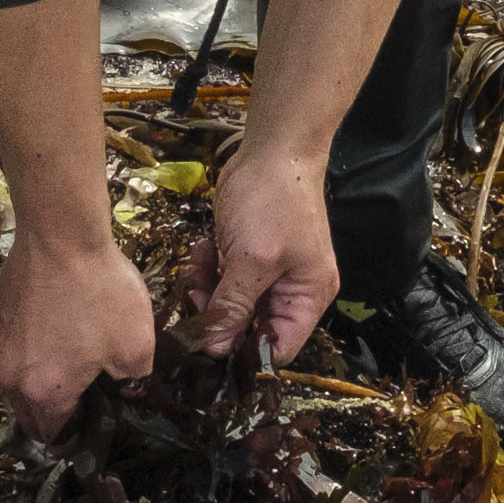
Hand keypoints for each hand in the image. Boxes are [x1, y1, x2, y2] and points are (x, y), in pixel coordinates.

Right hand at [0, 225, 157, 434]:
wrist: (60, 235)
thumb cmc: (100, 292)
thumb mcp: (137, 345)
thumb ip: (134, 382)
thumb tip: (126, 391)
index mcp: (44, 392)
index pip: (51, 435)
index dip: (72, 438)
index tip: (88, 429)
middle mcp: (10, 376)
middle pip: (28, 412)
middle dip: (52, 415)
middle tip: (80, 400)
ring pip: (16, 379)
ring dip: (38, 380)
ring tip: (66, 362)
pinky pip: (10, 348)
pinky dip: (28, 349)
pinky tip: (51, 328)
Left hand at [191, 143, 343, 365]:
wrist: (272, 149)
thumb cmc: (273, 202)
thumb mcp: (252, 259)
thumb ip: (233, 307)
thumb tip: (216, 350)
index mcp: (307, 298)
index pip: (277, 348)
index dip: (243, 352)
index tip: (209, 345)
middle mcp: (292, 291)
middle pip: (250, 328)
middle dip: (220, 317)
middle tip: (195, 299)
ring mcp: (269, 273)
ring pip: (232, 305)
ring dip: (208, 292)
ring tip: (197, 269)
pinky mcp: (248, 257)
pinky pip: (225, 281)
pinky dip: (209, 271)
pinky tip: (203, 251)